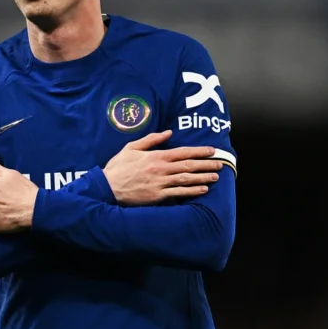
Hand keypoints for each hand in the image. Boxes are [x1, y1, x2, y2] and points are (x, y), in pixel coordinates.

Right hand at [102, 130, 222, 204]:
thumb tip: (168, 132)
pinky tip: (202, 189)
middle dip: (206, 164)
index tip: (212, 150)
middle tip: (219, 164)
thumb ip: (151, 140)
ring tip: (215, 176)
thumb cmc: (118, 167)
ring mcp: (160, 184)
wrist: (107, 188)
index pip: (182, 152)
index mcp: (156, 156)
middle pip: (188, 166)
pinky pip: (179, 193)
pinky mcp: (158, 196)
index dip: (199, 151)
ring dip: (203, 177)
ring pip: (186, 179)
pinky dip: (192, 191)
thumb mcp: (131, 148)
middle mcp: (161, 169)